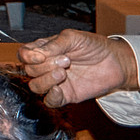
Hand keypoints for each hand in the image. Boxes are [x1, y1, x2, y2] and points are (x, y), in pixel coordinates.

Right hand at [17, 30, 135, 103]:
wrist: (116, 62)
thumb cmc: (94, 46)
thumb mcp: (73, 38)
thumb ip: (53, 44)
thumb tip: (36, 54)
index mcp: (44, 50)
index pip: (23, 54)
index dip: (27, 57)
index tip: (40, 56)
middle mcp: (46, 66)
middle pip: (29, 70)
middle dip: (46, 66)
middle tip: (67, 60)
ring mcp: (55, 82)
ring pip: (35, 86)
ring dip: (47, 80)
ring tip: (64, 73)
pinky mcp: (66, 95)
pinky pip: (49, 101)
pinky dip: (51, 96)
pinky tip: (61, 89)